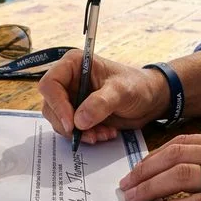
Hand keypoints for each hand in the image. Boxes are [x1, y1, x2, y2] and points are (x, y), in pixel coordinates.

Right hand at [38, 50, 168, 143]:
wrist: (149, 99)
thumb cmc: (137, 85)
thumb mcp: (121, 91)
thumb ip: (100, 103)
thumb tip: (78, 121)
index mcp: (73, 64)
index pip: (50, 84)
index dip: (57, 105)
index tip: (71, 124)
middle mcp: (68, 80)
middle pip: (50, 106)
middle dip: (69, 125)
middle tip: (90, 135)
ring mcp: (71, 98)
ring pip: (59, 121)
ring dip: (79, 133)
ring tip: (103, 134)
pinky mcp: (77, 114)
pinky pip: (71, 130)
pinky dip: (86, 136)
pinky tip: (105, 133)